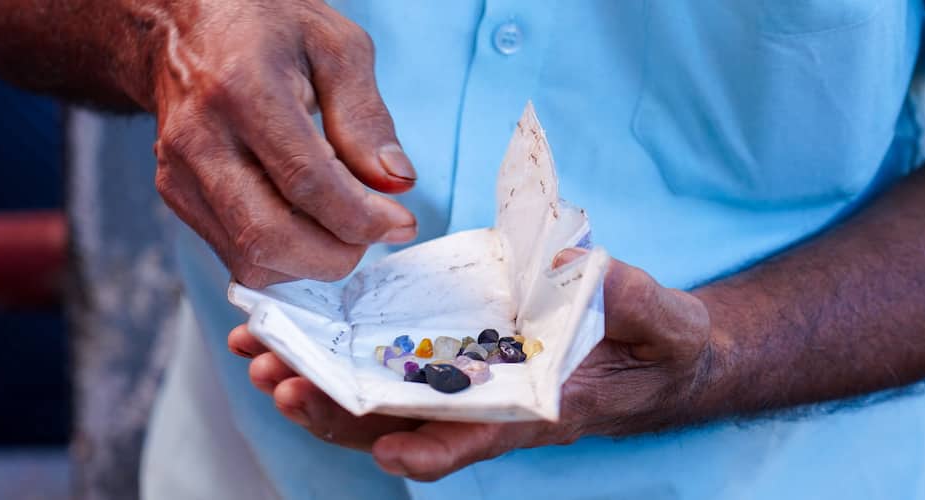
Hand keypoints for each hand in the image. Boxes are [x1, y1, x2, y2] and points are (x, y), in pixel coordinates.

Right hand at [142, 0, 417, 286]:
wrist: (185, 23)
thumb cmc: (264, 26)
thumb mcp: (335, 46)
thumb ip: (366, 118)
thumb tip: (395, 183)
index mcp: (243, 88)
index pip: (307, 183)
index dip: (361, 219)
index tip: (400, 223)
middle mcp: (200, 137)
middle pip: (270, 237)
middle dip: (336, 256)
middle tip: (371, 233)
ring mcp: (179, 171)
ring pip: (251, 260)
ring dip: (309, 261)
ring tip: (339, 222)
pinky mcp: (175, 193)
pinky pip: (235, 253)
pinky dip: (281, 256)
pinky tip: (305, 221)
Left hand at [228, 248, 720, 480]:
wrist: (650, 355)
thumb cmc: (658, 346)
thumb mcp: (664, 321)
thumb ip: (636, 302)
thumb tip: (594, 266)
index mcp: (535, 409)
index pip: (477, 438)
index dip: (434, 449)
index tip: (392, 450)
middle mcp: (487, 406)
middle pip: (399, 426)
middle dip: (335, 410)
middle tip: (278, 379)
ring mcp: (462, 385)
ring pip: (376, 403)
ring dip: (315, 385)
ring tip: (260, 358)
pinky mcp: (449, 355)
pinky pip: (384, 367)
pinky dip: (335, 357)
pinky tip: (292, 334)